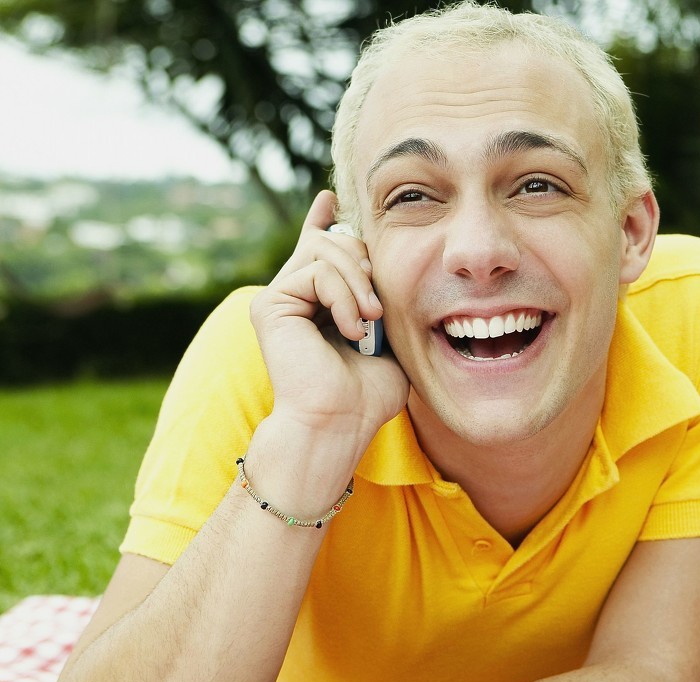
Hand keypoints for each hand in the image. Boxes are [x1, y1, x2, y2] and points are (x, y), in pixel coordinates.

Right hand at [251, 190, 408, 437]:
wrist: (339, 424)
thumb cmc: (366, 396)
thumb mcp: (387, 340)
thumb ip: (381, 303)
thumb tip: (378, 270)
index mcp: (318, 304)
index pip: (316, 250)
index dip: (323, 221)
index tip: (331, 198)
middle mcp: (293, 296)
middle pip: (332, 241)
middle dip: (364, 262)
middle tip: (379, 307)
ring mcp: (279, 298)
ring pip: (328, 251)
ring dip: (360, 284)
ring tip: (371, 322)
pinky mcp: (270, 304)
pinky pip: (317, 273)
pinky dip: (344, 299)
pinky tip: (352, 330)